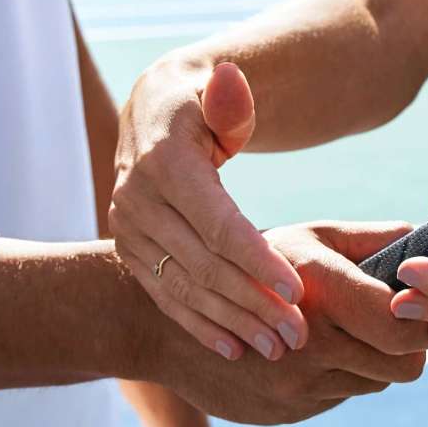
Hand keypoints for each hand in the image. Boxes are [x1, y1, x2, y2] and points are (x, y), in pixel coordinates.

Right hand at [114, 59, 307, 361]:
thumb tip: (230, 77)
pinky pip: (166, 298)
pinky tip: (234, 349)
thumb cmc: (201, 106)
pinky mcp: (129, 255)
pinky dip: (201, 325)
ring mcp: (128, 233)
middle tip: (298, 332)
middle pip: (203, 265)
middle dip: (254, 302)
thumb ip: (230, 100)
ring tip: (277, 347)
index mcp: (163, 164)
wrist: (149, 116)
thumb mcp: (217, 97)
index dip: (258, 258)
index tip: (298, 288)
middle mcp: (136, 201)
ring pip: (185, 288)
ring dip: (232, 321)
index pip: (216, 223)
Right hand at [146, 221, 427, 425]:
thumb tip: (424, 238)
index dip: (425, 321)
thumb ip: (369, 240)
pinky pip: (340, 396)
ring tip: (350, 330)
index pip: (402, 328)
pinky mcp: (287, 412)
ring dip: (373, 361)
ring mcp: (298, 385)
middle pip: (403, 367)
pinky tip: (313, 350)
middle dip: (410, 347)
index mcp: (322, 291)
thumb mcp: (307, 237)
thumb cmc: (251, 263)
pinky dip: (339, 376)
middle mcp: (311, 344)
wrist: (167, 323)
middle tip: (399, 323)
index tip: (426, 307)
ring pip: (375, 383)